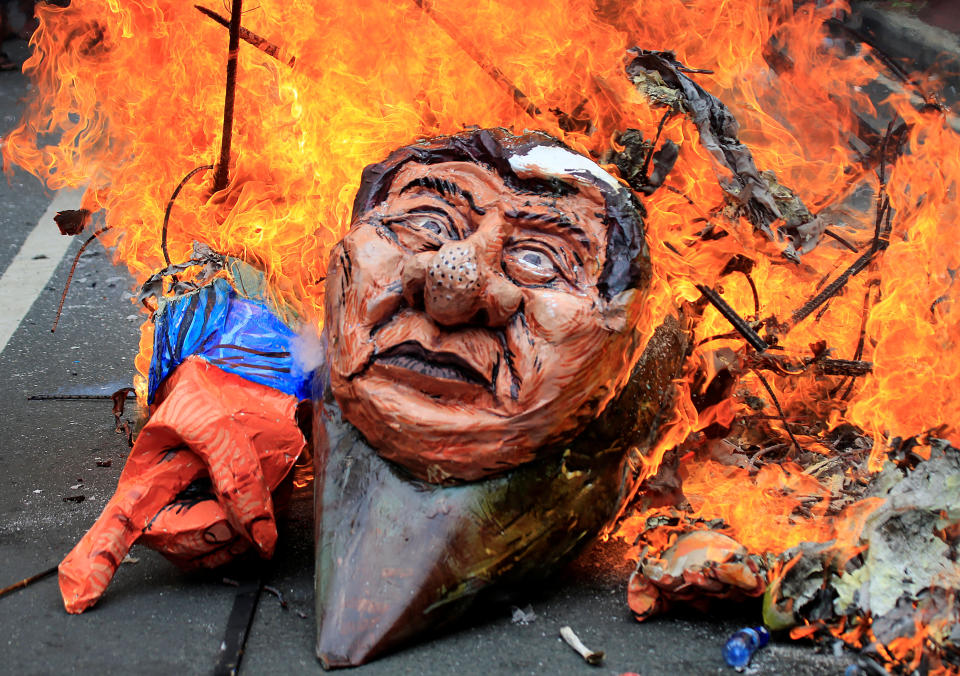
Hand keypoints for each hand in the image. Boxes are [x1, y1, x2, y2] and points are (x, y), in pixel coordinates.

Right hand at [58, 357, 306, 612]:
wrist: (256, 379)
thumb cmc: (220, 392)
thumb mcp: (218, 420)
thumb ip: (235, 473)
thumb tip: (256, 531)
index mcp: (148, 477)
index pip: (116, 525)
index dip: (96, 562)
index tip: (81, 597)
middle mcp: (168, 500)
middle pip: (177, 542)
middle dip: (211, 529)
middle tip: (238, 508)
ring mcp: (201, 510)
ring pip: (212, 549)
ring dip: (240, 532)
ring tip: (254, 496)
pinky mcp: (234, 518)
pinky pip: (241, 544)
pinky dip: (259, 530)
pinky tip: (265, 507)